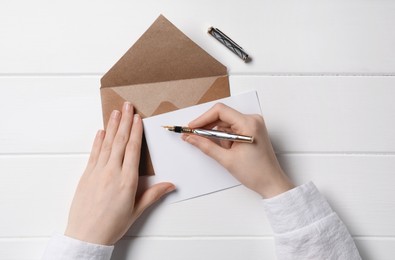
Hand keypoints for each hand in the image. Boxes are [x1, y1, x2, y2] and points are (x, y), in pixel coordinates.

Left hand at [65, 102, 174, 244]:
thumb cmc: (111, 225)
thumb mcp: (136, 211)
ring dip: (111, 126)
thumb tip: (170, 185)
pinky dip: (97, 141)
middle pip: (120, 141)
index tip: (138, 118)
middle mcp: (111, 172)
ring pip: (106, 144)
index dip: (136, 131)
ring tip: (115, 112)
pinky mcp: (86, 175)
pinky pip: (93, 153)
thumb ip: (153, 195)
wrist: (86, 236)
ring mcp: (97, 172)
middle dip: (124, 121)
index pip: (133, 149)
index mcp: (126, 180)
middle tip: (127, 106)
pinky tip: (100, 132)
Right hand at [183, 103, 293, 197]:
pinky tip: (228, 150)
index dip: (203, 118)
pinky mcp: (251, 131)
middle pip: (222, 115)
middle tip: (194, 137)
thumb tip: (191, 137)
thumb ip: (206, 146)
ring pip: (225, 123)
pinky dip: (224, 138)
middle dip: (208, 127)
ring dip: (218, 135)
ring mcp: (252, 125)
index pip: (220, 111)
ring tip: (223, 152)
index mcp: (249, 124)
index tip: (192, 127)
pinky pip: (232, 128)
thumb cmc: (257, 173)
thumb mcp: (226, 159)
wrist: (271, 183)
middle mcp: (252, 120)